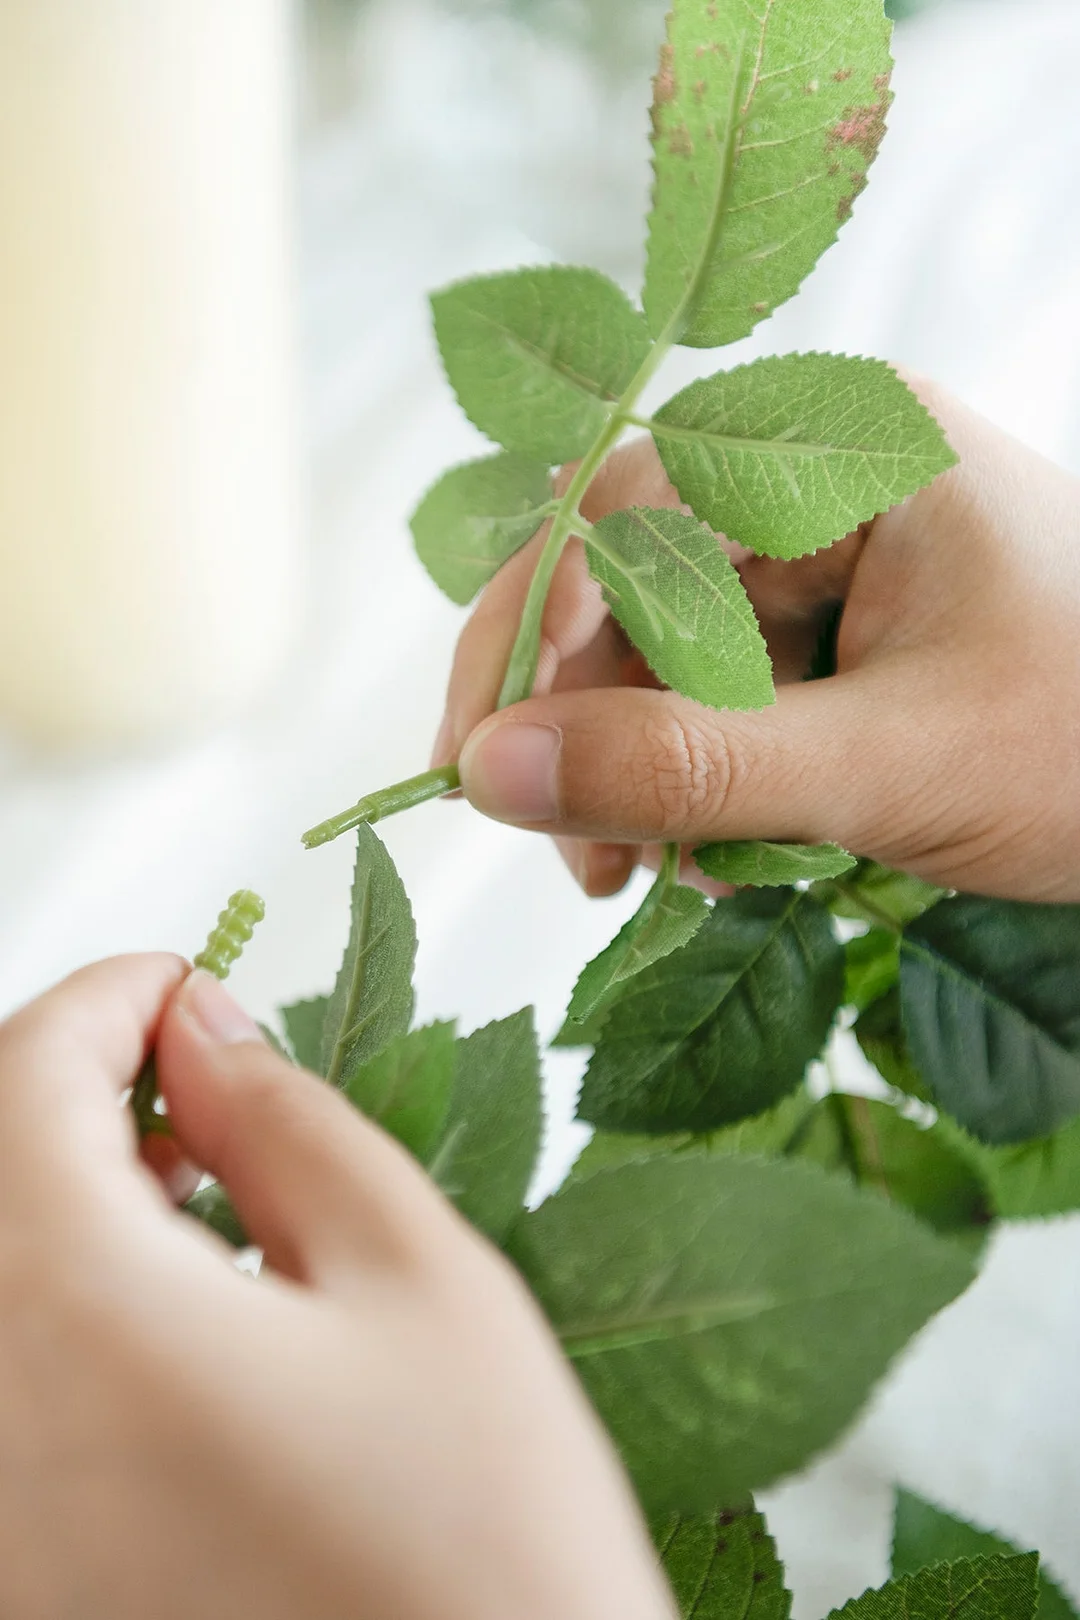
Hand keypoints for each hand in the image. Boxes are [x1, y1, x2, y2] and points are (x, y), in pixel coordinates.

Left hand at [0, 958, 672, 1619]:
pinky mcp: (29, 1576)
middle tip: (206, 1093)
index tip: (189, 985)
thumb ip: (286, 1124)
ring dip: (67, 1202)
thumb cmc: (489, 1549)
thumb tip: (200, 1031)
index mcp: (75, 1318)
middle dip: (77, 1092)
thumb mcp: (416, 1281)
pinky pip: (12, 1377)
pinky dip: (60, 1309)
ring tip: (204, 1205)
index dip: (108, 996)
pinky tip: (175, 1324)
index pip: (22, 1072)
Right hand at [435, 380, 1079, 902]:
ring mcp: (829, 560)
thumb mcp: (887, 764)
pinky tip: (722, 859)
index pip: (620, 513)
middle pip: (630, 589)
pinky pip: (723, 697)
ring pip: (667, 658)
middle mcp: (820, 480)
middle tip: (579, 862)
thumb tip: (486, 773)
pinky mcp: (838, 637)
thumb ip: (687, 768)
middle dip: (591, 730)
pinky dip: (704, 783)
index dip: (532, 636)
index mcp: (842, 447)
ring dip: (645, 775)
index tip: (481, 765)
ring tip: (657, 880)